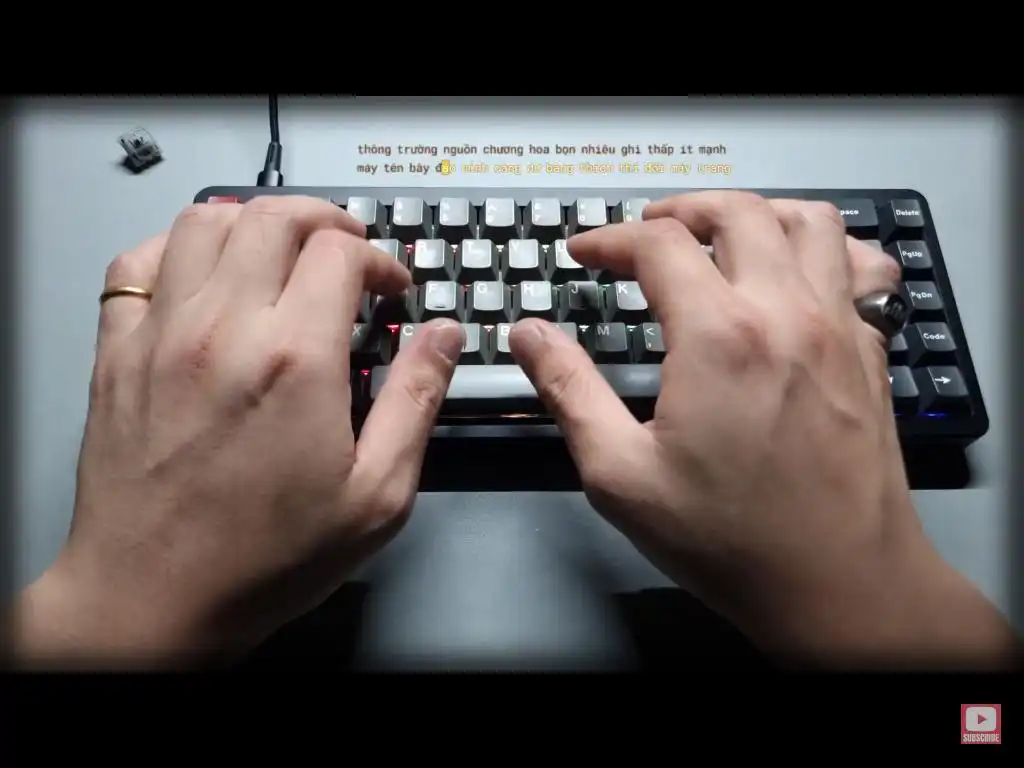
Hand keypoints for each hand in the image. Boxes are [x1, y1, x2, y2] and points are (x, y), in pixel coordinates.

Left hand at [16, 196, 464, 665]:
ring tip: (283, 249)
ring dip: (254, 221)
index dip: (378, 259)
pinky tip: (205, 269)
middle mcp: (224, 330)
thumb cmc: (265, 558)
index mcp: (294, 360)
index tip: (390, 288)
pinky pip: (138, 263)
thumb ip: (416, 401)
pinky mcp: (118, 352)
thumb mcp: (376, 494)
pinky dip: (178, 246)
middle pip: (273, 218)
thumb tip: (443, 336)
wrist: (155, 599)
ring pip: (204, 222)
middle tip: (348, 250)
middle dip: (324, 221)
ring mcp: (161, 335)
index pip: (340, 253)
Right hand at [510, 192, 1016, 667]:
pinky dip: (818, 250)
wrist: (839, 586)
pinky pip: (856, 267)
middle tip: (643, 232)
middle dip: (679, 210)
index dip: (609, 240)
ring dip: (754, 213)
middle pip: (736, 212)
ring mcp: (839, 328)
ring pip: (807, 222)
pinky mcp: (868, 352)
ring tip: (718, 235)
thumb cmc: (731, 541)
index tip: (585, 255)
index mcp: (720, 336)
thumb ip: (570, 391)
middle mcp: (787, 313)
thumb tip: (530, 335)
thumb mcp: (621, 474)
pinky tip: (794, 275)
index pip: (658, 246)